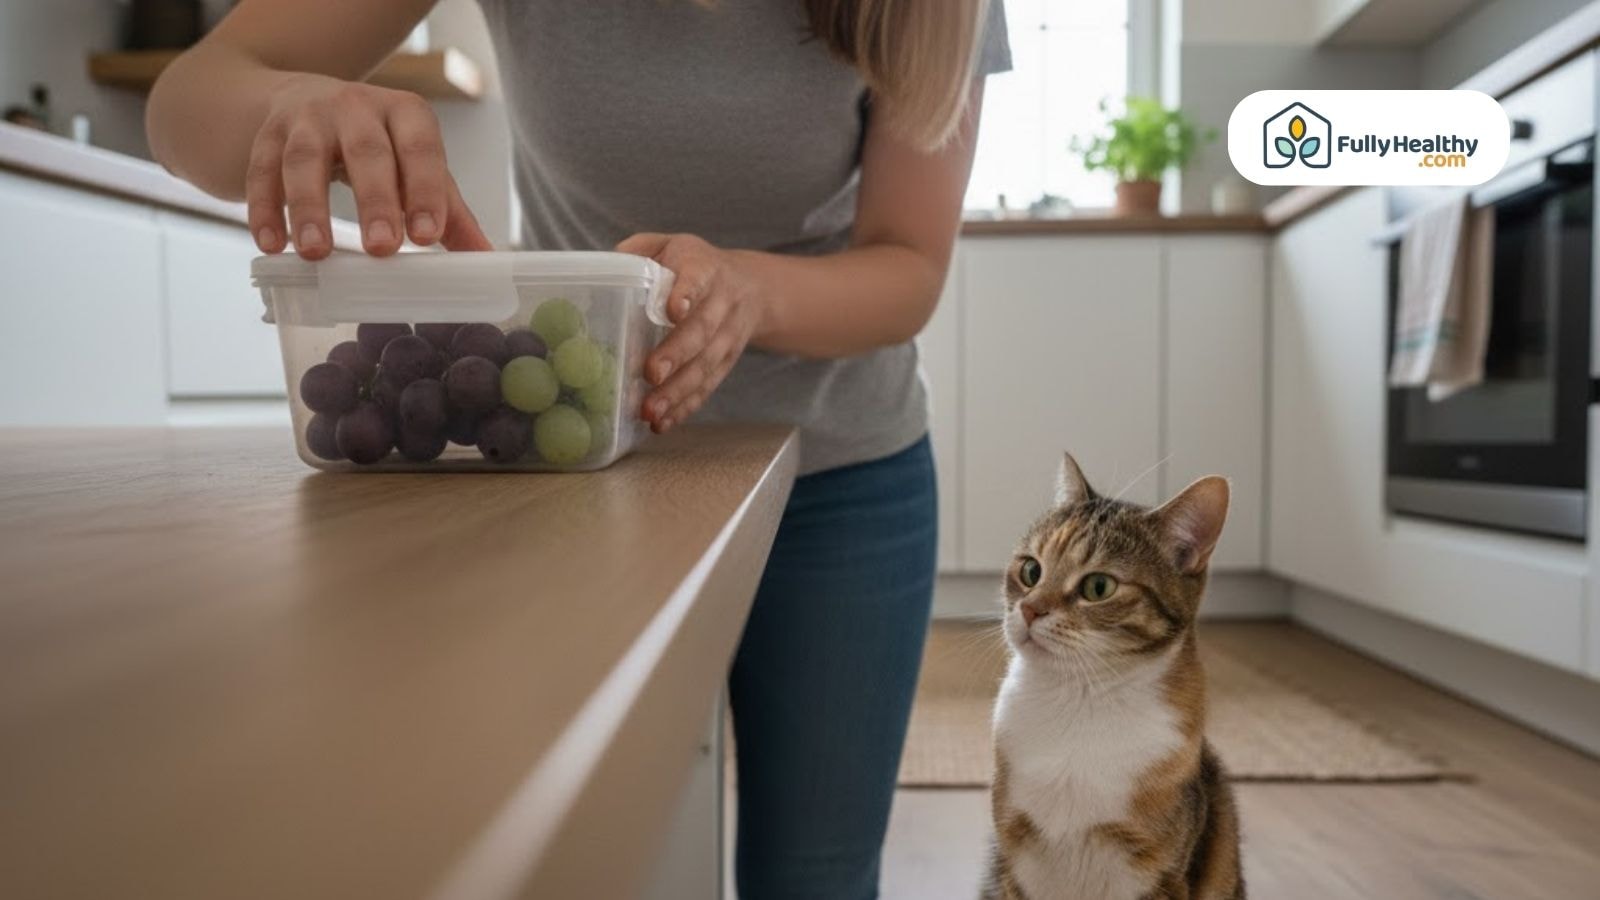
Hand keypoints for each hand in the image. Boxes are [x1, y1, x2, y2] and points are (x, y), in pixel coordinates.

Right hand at [247, 73, 491, 258]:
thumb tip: (487, 261)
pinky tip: (271, 244)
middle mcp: (356, 106)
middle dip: (376, 200)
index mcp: (405, 114)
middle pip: (367, 151)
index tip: (428, 235)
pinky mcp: (266, 134)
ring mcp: (307, 117)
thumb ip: (450, 213)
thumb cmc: (377, 144)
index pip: (420, 148)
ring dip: (310, 207)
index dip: (425, 190)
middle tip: (382, 249)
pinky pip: (262, 170)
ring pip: (305, 158)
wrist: (303, 98)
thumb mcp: (415, 166)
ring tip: (316, 252)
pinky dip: (265, 208)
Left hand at [614, 233, 770, 432]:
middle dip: (676, 354)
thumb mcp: (671, 244)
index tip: (672, 311)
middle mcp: (722, 303)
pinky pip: (708, 386)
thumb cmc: (695, 265)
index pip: (698, 279)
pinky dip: (686, 406)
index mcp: (704, 268)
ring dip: (678, 390)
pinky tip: (664, 422)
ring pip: (706, 365)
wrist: (753, 288)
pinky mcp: (727, 362)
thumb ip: (639, 250)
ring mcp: (728, 336)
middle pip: (702, 331)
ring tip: (650, 410)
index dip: (686, 294)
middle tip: (651, 374)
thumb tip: (605, 268)